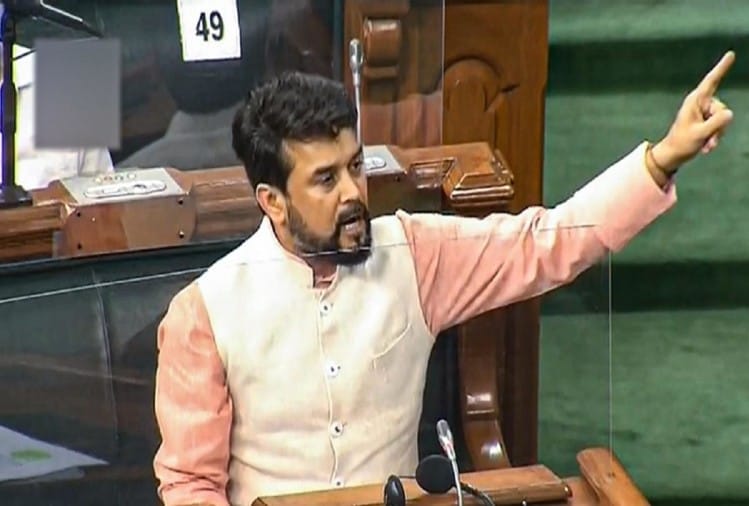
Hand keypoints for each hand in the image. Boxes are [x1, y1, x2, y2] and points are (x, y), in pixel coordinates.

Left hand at [651, 51, 735, 173]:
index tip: (731, 54)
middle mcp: (700, 104)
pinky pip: (719, 126)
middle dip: (719, 126)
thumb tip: (729, 113)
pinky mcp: (706, 120)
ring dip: (716, 134)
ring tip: (705, 145)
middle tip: (708, 141)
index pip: (711, 81)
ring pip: (723, 119)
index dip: (722, 68)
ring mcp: (703, 112)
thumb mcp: (700, 134)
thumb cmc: (682, 143)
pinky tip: (705, 147)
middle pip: (722, 108)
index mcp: (695, 101)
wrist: (674, 155)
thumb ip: (716, 123)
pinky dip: (715, 137)